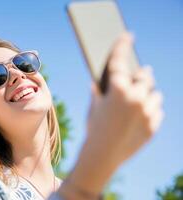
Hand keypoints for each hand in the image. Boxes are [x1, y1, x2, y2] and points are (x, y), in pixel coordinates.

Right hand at [86, 32, 163, 166]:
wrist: (101, 156)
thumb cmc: (94, 128)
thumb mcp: (93, 107)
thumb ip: (98, 91)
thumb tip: (98, 81)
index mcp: (118, 89)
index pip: (120, 61)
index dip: (122, 45)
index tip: (127, 35)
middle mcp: (136, 97)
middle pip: (144, 76)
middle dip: (141, 74)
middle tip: (140, 72)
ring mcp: (146, 112)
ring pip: (154, 94)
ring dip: (148, 93)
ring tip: (141, 97)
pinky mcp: (153, 126)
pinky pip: (157, 111)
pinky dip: (151, 110)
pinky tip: (142, 114)